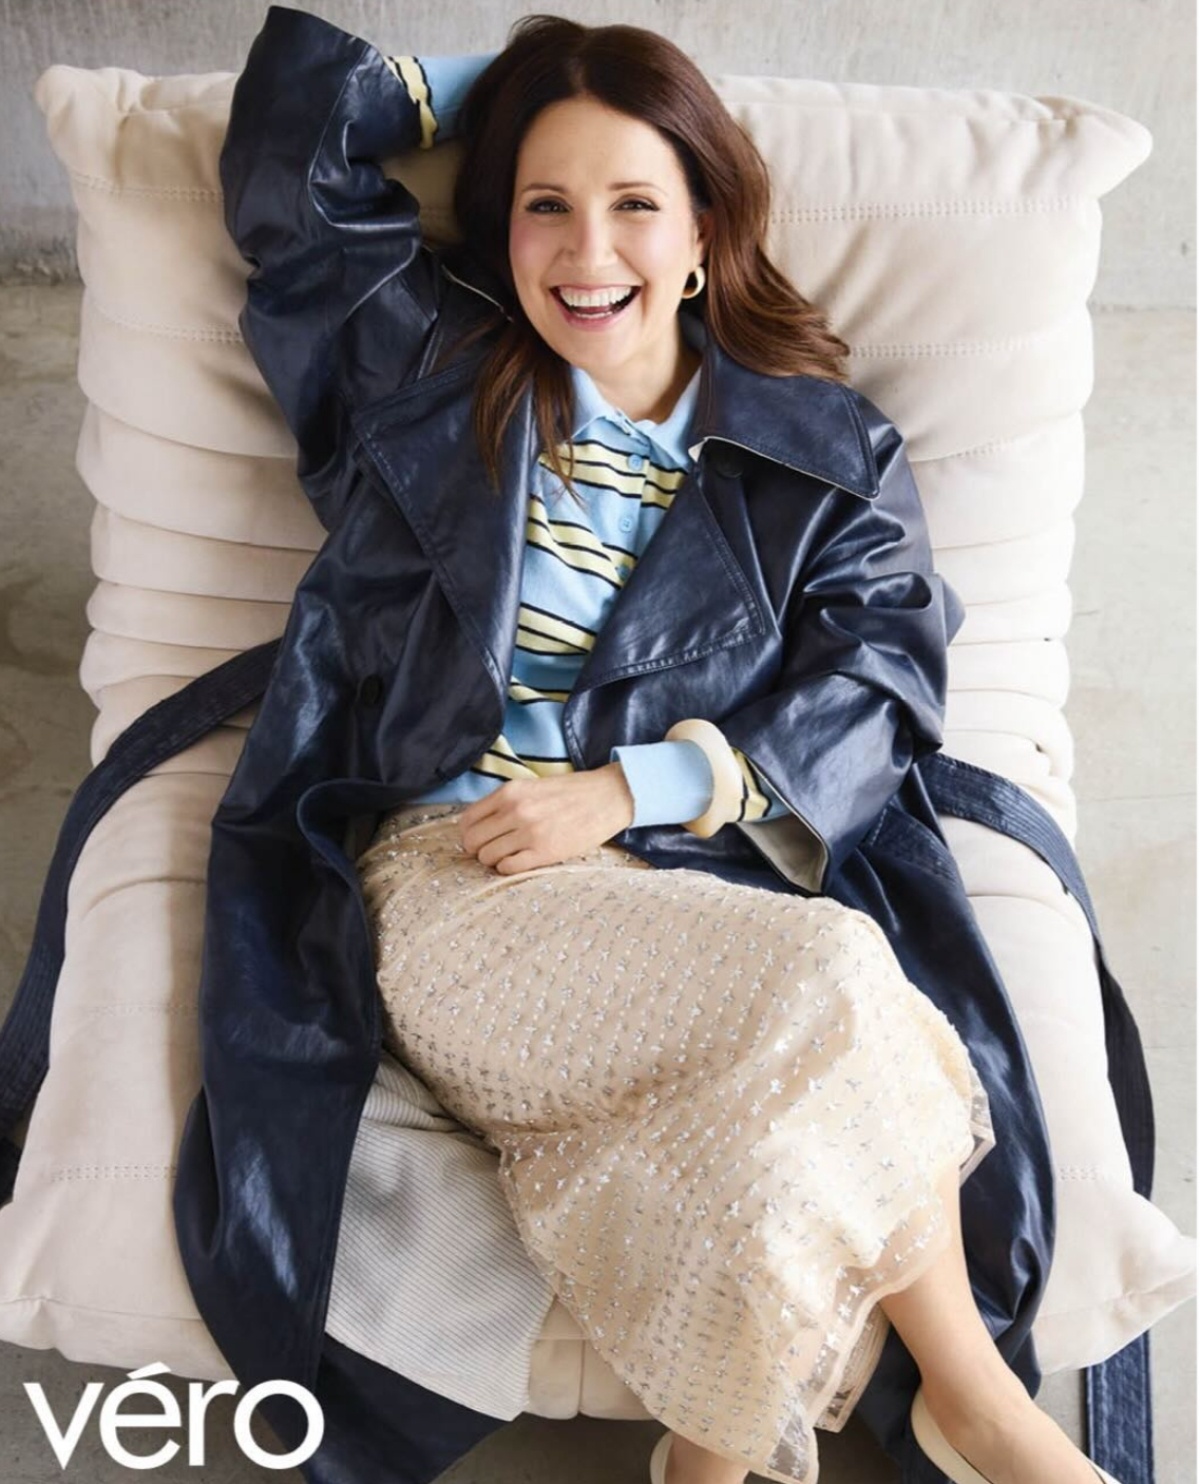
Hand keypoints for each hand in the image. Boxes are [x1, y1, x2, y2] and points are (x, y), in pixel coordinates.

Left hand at [458, 763, 634, 873]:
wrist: (607, 797)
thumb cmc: (570, 792)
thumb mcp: (531, 787)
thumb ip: (505, 802)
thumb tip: (479, 825)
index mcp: (509, 792)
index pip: (467, 820)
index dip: (468, 833)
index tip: (478, 838)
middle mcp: (515, 811)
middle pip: (472, 841)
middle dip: (477, 850)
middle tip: (490, 851)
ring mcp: (529, 833)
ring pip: (487, 857)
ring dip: (493, 860)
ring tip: (508, 856)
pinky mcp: (545, 852)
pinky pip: (508, 868)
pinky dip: (507, 868)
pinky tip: (519, 861)